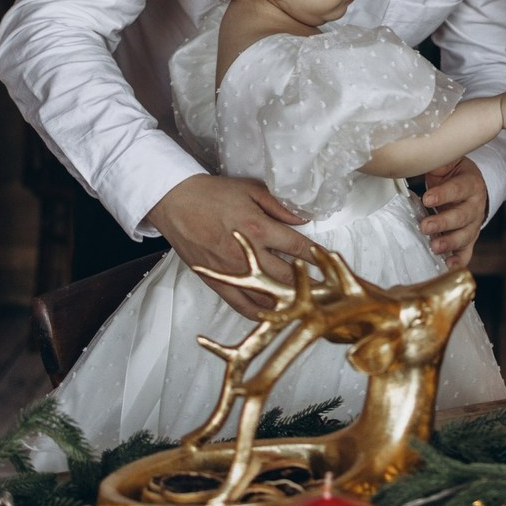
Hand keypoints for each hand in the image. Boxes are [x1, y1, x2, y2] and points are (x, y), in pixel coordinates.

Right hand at [147, 175, 315, 317]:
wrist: (176, 202)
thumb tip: (303, 219)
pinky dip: (259, 313)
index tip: (330, 263)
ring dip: (287, 302)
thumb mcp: (251, 189)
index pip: (297, 247)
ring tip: (306, 306)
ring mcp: (231, 272)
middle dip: (309, 285)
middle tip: (327, 293)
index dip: (317, 256)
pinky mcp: (216, 282)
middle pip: (286, 277)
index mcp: (258, 228)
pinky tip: (273, 315)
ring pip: (266, 296)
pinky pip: (241, 306)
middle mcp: (247, 254)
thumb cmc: (214, 193)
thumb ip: (279, 206)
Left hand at [420, 157, 488, 266]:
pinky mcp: (470, 239)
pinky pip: (467, 252)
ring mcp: (474, 224)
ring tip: (434, 247)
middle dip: (443, 222)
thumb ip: (438, 162)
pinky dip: (458, 261)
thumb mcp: (448, 162)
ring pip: (465, 236)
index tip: (427, 198)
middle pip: (462, 216)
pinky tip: (447, 265)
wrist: (471, 185)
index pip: (458, 189)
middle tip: (425, 226)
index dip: (443, 194)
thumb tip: (420, 157)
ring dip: (450, 243)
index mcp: (471, 183)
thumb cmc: (454, 174)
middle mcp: (475, 206)